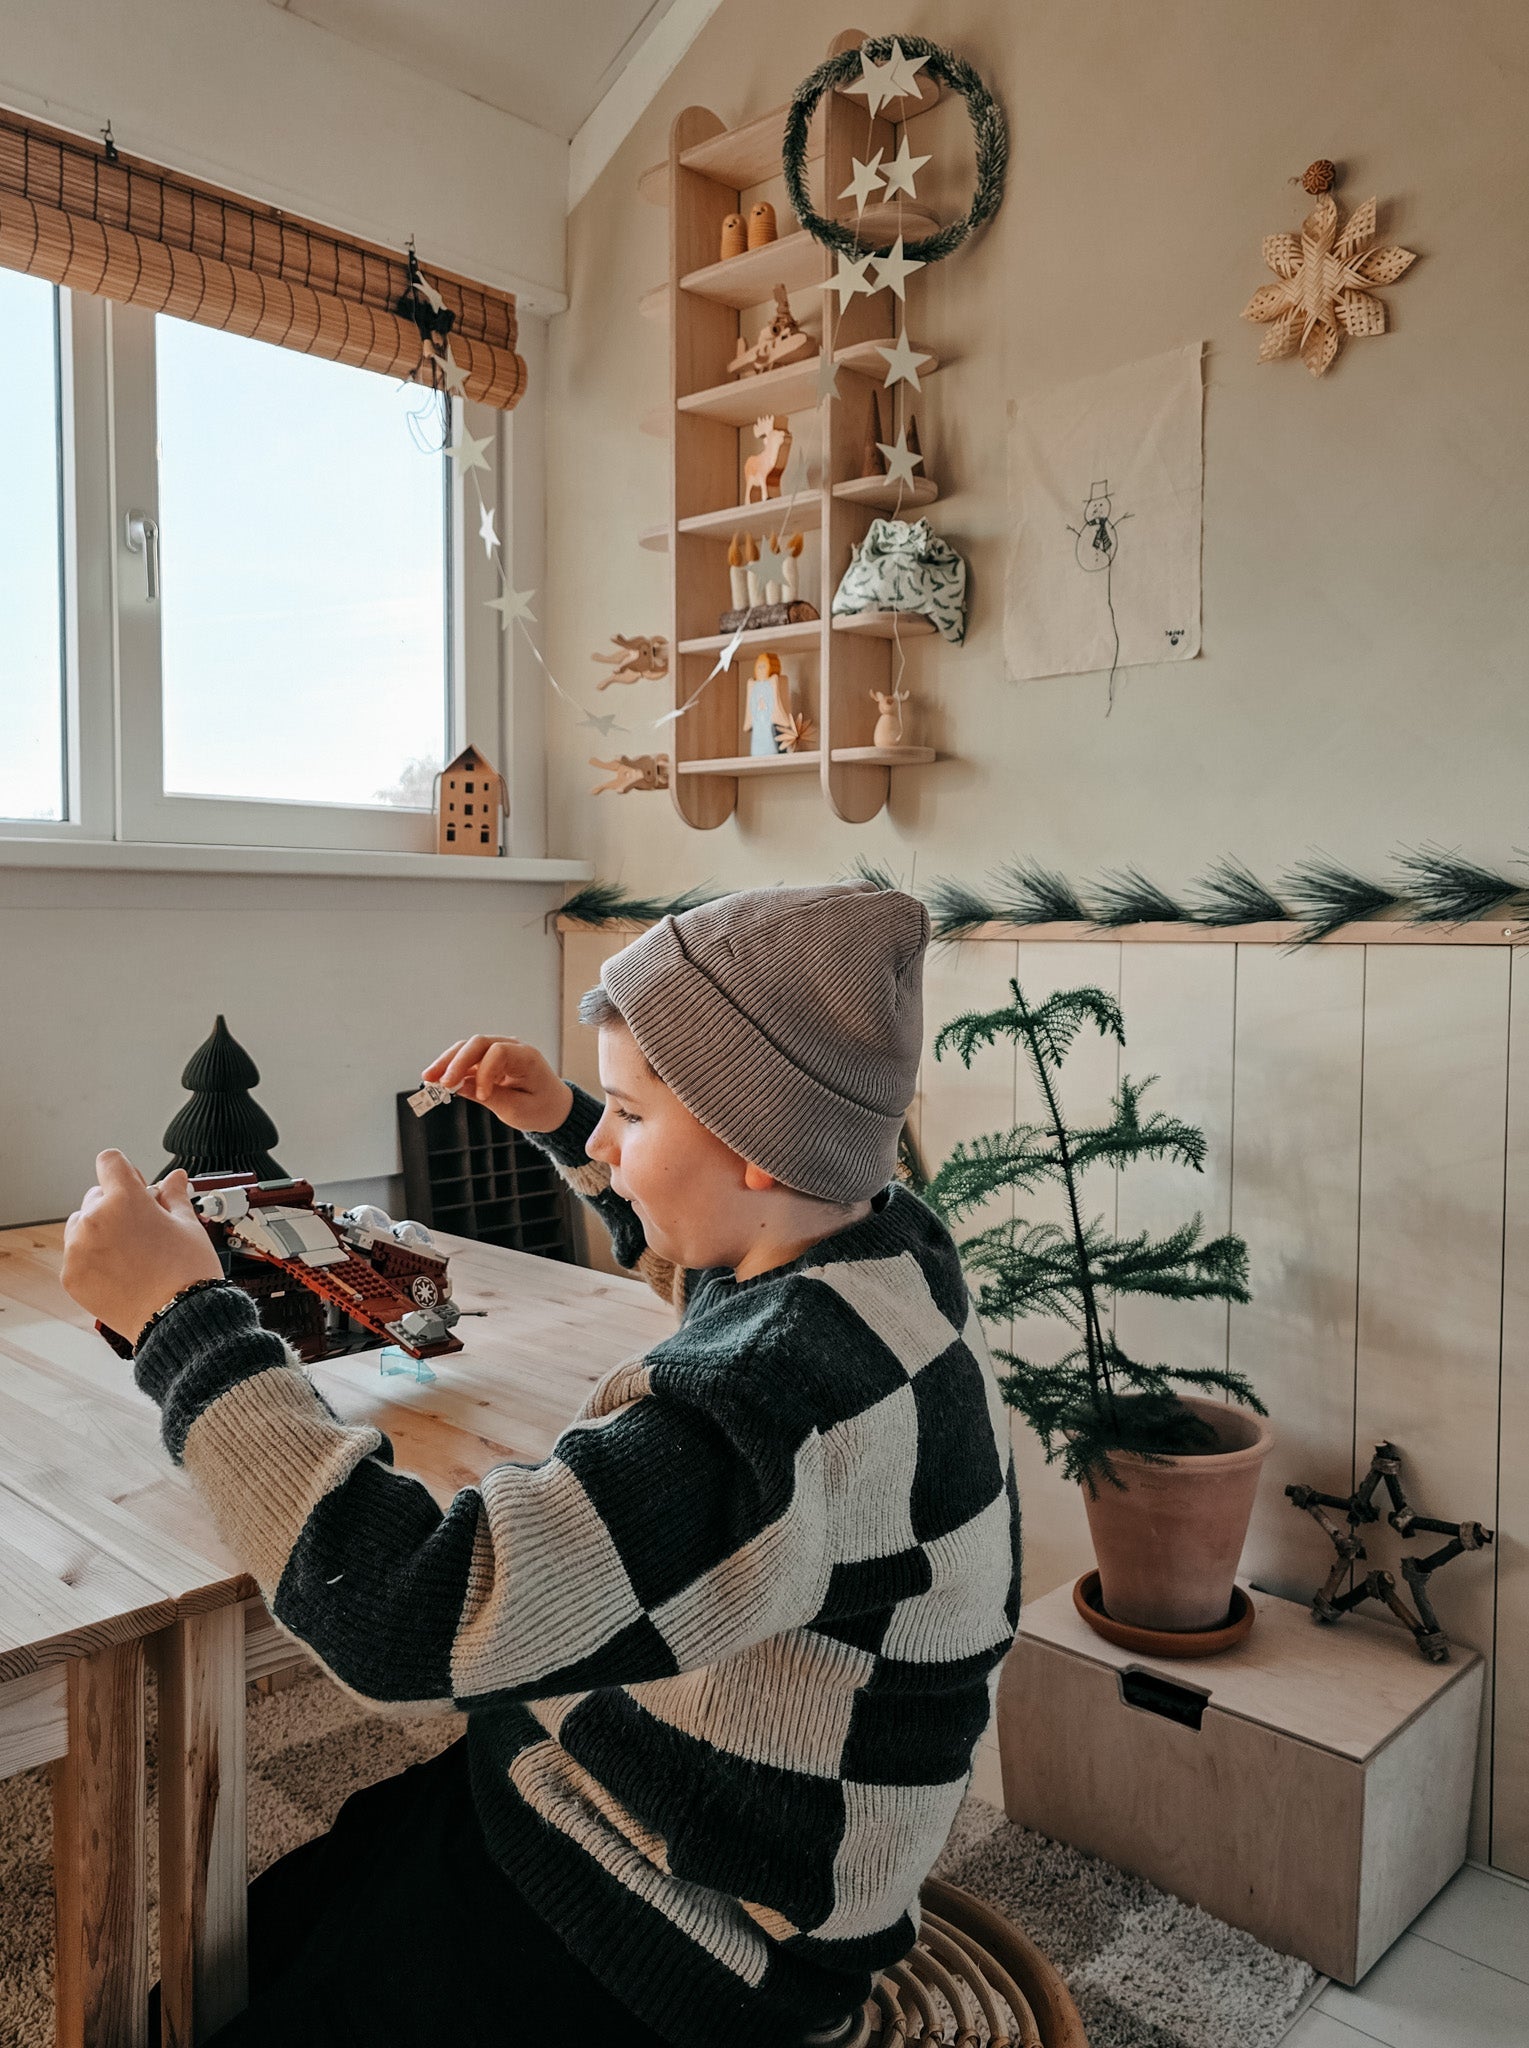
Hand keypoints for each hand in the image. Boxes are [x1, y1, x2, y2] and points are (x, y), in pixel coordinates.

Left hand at [63, 1152, 223, 1344]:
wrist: (179, 1318)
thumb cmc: (187, 1272)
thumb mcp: (187, 1225)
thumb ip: (174, 1196)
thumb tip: (175, 1179)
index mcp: (125, 1199)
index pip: (110, 1162)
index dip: (126, 1172)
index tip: (135, 1187)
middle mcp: (95, 1219)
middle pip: (96, 1196)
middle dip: (116, 1206)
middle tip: (142, 1229)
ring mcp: (78, 1248)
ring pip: (81, 1225)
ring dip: (99, 1231)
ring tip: (129, 1254)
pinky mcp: (70, 1275)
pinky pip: (76, 1255)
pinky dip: (93, 1260)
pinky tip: (120, 1272)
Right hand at [423, 1037, 573, 1133]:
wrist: (553, 1107)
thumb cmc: (541, 1108)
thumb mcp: (518, 1110)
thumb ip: (490, 1097)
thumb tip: (459, 1087)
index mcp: (526, 1057)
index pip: (498, 1052)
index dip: (485, 1072)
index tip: (482, 1096)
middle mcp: (512, 1047)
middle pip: (478, 1044)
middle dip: (456, 1061)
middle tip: (439, 1082)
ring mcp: (499, 1050)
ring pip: (468, 1049)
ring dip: (447, 1062)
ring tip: (428, 1078)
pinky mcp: (489, 1060)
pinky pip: (467, 1059)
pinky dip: (452, 1069)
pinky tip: (435, 1080)